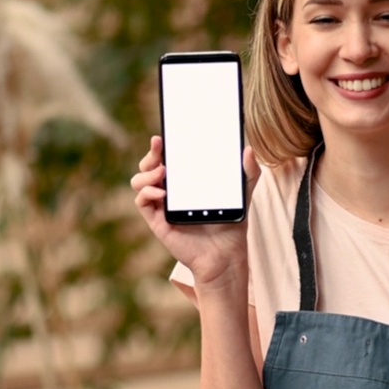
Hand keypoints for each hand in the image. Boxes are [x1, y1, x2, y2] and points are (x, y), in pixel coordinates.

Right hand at [130, 136, 260, 284]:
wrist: (225, 255)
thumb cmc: (230, 224)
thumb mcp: (242, 194)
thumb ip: (249, 172)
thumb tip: (249, 149)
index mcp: (186, 181)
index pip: (169, 157)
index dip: (163, 145)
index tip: (166, 134)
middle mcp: (170, 191)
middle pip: (149, 165)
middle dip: (151, 153)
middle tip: (159, 145)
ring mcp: (161, 205)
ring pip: (139, 180)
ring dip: (146, 172)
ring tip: (163, 172)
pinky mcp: (157, 220)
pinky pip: (142, 201)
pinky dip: (147, 192)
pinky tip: (162, 192)